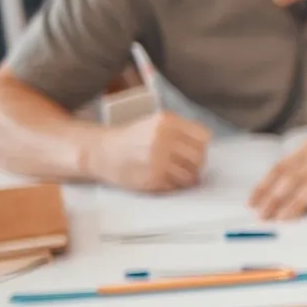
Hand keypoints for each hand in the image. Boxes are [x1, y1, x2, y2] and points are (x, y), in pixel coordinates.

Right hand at [92, 112, 209, 192]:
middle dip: (195, 163)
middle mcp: (162, 139)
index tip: (194, 149)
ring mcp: (157, 160)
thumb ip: (180, 131)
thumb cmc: (131, 138)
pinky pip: (176, 186)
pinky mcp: (152, 178)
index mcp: (166, 121)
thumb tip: (205, 150)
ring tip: (175, 173)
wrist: (100, 152)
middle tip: (186, 164)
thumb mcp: (155, 123)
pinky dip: (174, 185)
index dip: (200, 145)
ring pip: (191, 174)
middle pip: (199, 156)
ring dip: (187, 176)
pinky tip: (163, 178)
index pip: (203, 136)